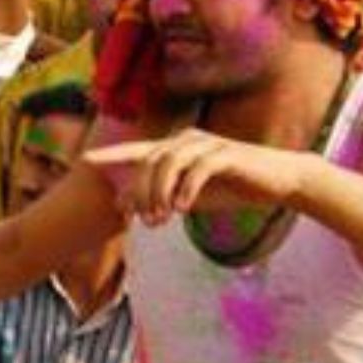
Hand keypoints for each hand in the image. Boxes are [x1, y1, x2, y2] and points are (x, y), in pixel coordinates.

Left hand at [86, 130, 321, 222]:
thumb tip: (120, 206)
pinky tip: (183, 209)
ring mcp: (208, 145)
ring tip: (161, 219)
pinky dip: (187, 189)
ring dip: (160, 193)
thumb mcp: (187, 198)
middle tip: (145, 221)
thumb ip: (155, 199)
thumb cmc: (231, 188)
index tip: (85, 161)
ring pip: (170, 162)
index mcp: (177, 148)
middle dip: (141, 192)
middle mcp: (188, 140)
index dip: (112, 155)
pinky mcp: (228, 155)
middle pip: (150, 161)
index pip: (138, 150)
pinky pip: (199, 169)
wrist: (277, 183)